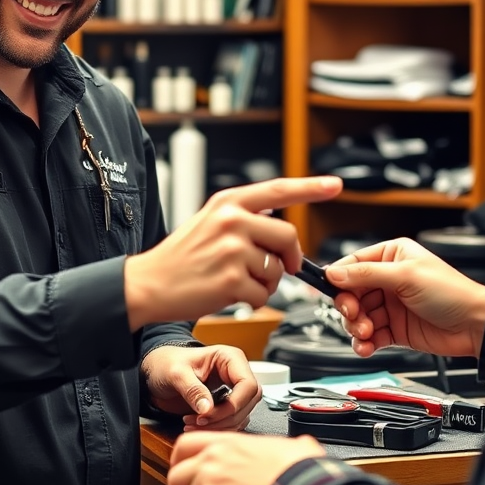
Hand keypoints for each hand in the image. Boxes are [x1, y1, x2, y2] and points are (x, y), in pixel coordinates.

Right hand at [125, 176, 342, 329]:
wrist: (149, 283)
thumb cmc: (181, 257)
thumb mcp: (209, 221)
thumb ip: (244, 218)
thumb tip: (280, 225)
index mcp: (228, 202)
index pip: (279, 190)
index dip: (311, 187)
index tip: (335, 185)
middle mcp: (232, 220)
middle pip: (288, 236)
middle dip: (289, 257)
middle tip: (278, 267)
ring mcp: (232, 250)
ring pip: (278, 269)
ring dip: (267, 282)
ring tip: (239, 281)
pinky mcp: (232, 280)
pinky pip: (265, 293)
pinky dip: (254, 299)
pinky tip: (231, 293)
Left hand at [141, 344, 260, 431]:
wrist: (158, 372)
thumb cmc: (167, 364)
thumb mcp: (176, 374)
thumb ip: (192, 390)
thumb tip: (208, 409)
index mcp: (230, 358)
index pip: (248, 384)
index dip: (233, 404)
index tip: (208, 415)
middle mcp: (236, 373)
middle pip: (248, 401)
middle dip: (225, 417)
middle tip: (198, 422)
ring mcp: (233, 389)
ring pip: (242, 414)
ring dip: (220, 425)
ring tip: (192, 425)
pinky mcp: (227, 403)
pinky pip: (233, 420)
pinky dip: (218, 428)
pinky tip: (197, 427)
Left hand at [168, 431, 324, 484]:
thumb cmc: (299, 473)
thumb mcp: (292, 448)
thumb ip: (288, 447)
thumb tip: (303, 449)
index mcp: (230, 441)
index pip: (189, 443)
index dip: (182, 462)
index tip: (188, 476)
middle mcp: (215, 455)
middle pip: (176, 468)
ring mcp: (210, 476)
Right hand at [323, 238, 484, 358]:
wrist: (475, 326)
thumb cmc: (451, 293)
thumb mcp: (406, 276)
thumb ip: (367, 274)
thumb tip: (336, 272)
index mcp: (392, 256)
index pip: (353, 264)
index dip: (339, 278)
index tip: (330, 291)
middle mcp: (388, 279)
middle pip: (351, 293)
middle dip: (349, 306)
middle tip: (354, 315)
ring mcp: (391, 305)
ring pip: (358, 316)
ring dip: (357, 326)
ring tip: (366, 332)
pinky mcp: (394, 329)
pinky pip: (370, 336)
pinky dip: (364, 343)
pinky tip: (366, 346)